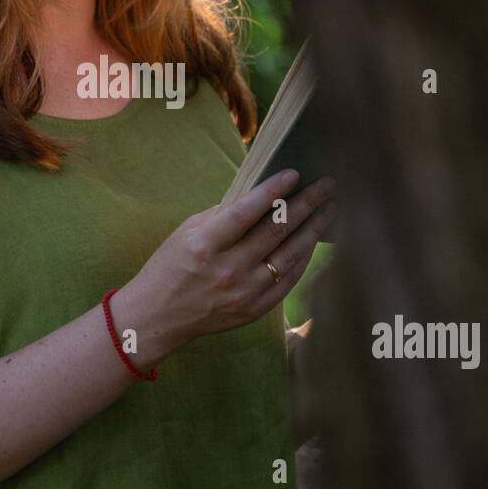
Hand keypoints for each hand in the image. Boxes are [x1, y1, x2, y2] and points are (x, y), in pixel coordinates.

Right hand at [126, 169, 335, 354]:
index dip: (273, 190)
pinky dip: (303, 258)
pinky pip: (288, 280)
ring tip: (329, 208)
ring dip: (313, 229)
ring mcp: (244, 292)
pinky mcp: (254, 310)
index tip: (296, 173)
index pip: (246, 211)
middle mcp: (228, 269)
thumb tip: (261, 194)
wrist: (158, 316)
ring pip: (290, 255)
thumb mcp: (187, 231)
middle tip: (328, 184)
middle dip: (307, 204)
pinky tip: (312, 239)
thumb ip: (223, 214)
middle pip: (276, 231)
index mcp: (205, 245)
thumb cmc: (170, 266)